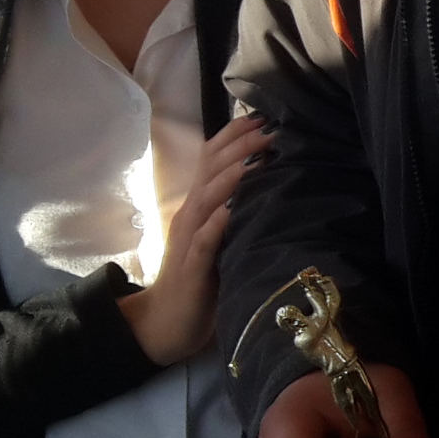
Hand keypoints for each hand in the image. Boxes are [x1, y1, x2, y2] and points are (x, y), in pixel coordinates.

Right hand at [119, 115, 264, 366]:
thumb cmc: (202, 278)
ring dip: (231, 176)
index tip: (264, 116)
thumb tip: (271, 180)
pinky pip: (203, 240)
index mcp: (199, 205)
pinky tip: (231, 208)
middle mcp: (192, 214)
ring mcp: (189, 239)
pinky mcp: (193, 267)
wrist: (167, 322)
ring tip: (256, 158)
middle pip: (211, 169)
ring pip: (207, 198)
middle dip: (240, 146)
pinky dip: (217, 222)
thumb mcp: (222, 236)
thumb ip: (237, 208)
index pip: (212, 158)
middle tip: (270, 127)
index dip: (235, 135)